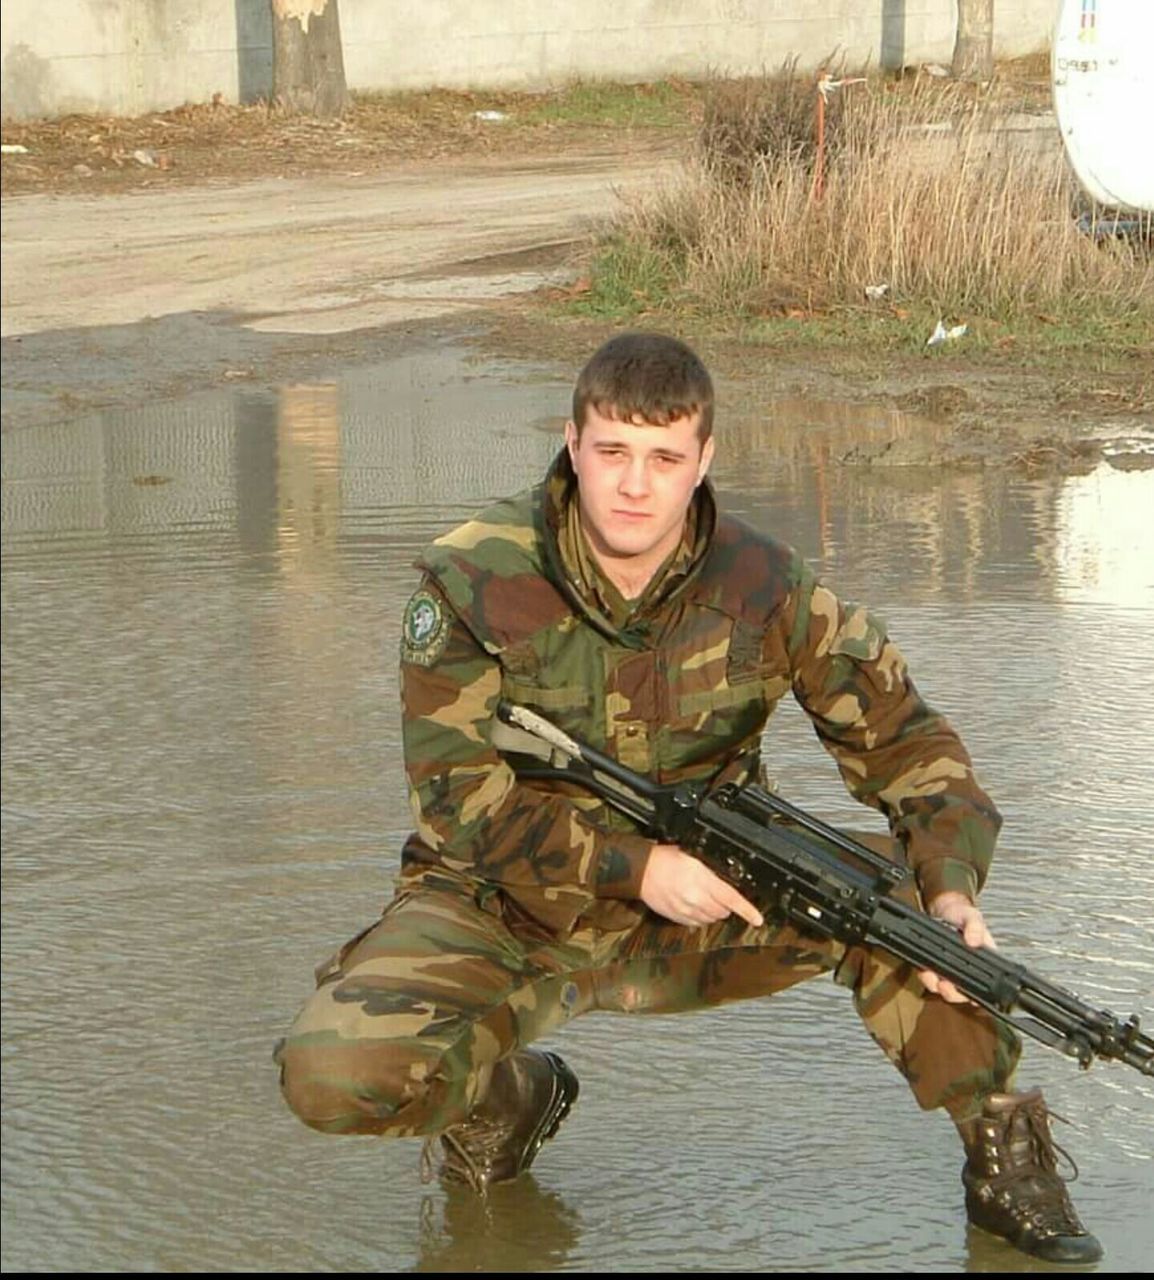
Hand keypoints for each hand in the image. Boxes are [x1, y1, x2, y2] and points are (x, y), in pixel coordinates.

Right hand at [640, 844, 764, 929]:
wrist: (640, 871)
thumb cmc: (664, 859)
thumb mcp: (692, 856)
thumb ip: (710, 870)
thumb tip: (726, 877)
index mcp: (701, 880)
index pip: (731, 898)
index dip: (747, 910)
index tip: (758, 919)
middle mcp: (695, 898)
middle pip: (723, 911)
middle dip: (726, 905)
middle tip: (720, 894)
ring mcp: (686, 911)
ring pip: (711, 919)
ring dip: (714, 912)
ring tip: (705, 899)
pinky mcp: (677, 918)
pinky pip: (697, 923)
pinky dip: (700, 917)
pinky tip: (694, 906)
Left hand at [918, 890, 996, 1003]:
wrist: (944, 908)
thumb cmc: (962, 914)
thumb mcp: (972, 916)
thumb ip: (975, 927)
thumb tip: (974, 940)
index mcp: (981, 960)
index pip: (983, 984)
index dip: (976, 995)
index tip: (967, 995)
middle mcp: (967, 968)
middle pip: (962, 992)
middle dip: (952, 993)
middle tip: (944, 985)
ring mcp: (950, 968)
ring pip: (944, 987)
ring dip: (935, 986)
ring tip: (929, 976)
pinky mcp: (934, 964)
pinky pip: (930, 977)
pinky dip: (925, 976)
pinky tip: (922, 970)